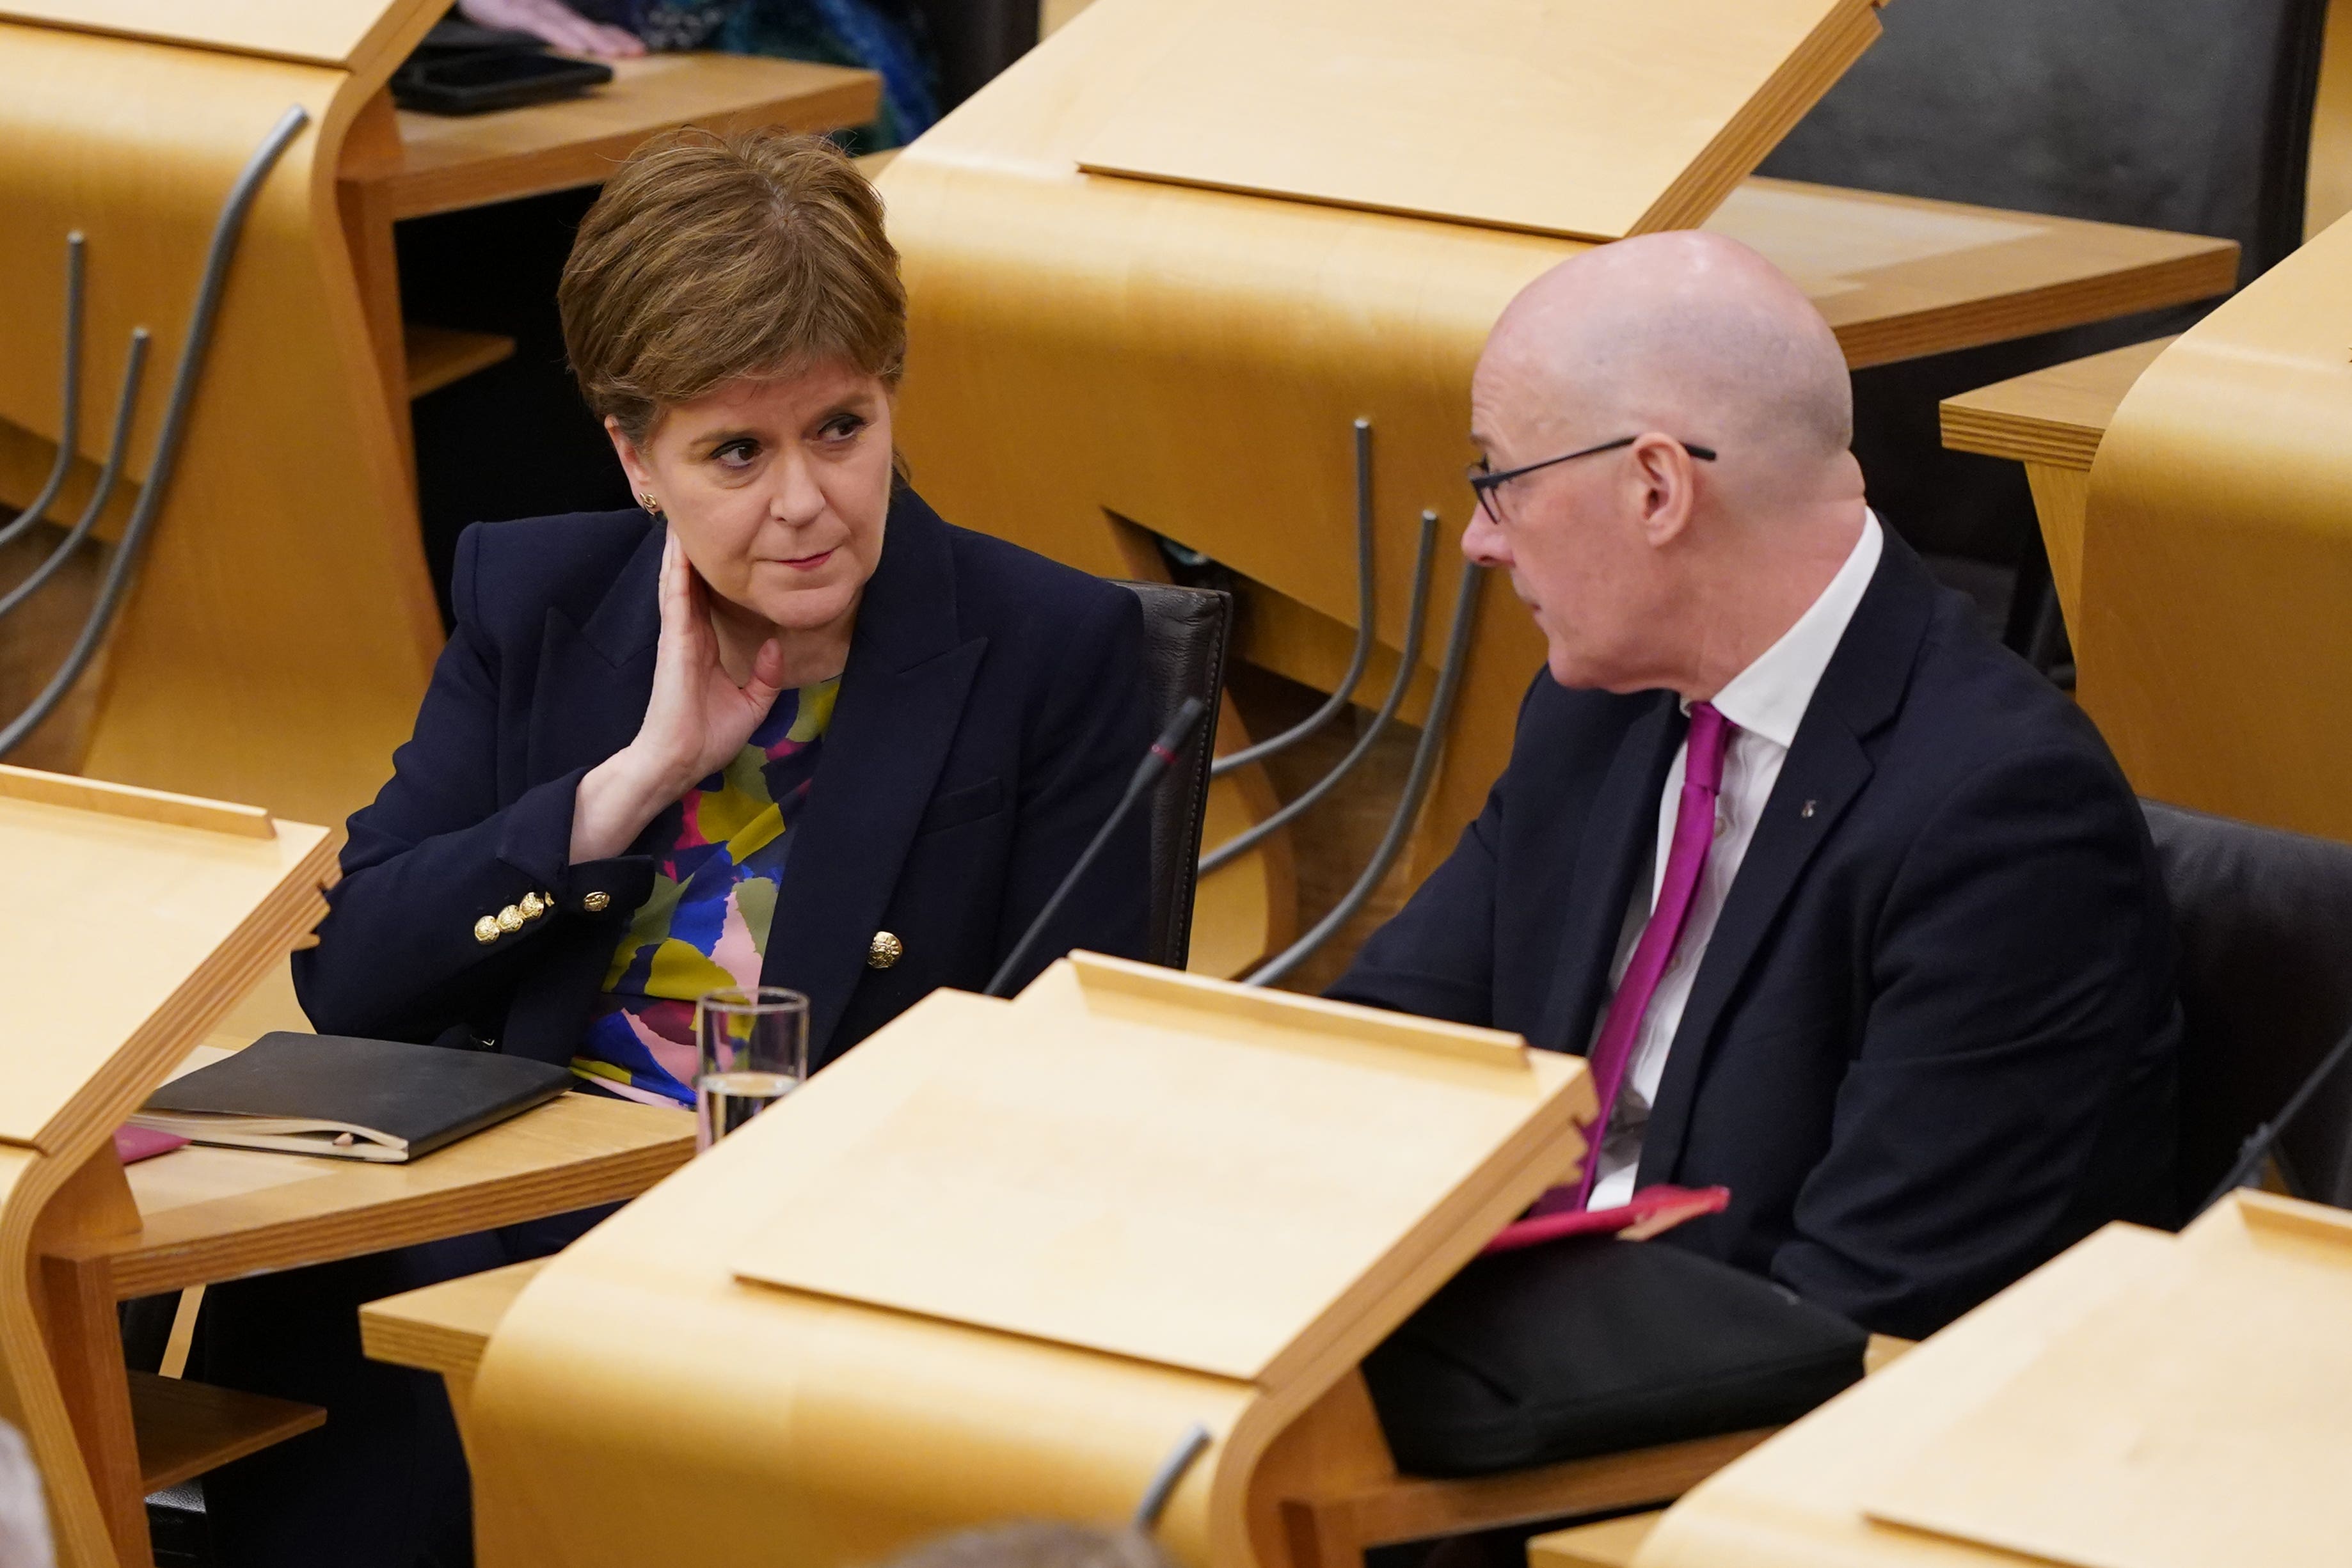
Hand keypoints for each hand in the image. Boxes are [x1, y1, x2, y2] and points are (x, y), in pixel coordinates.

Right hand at [456, 0, 646, 56]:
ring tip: (614, 52)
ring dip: (592, 38)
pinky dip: (559, 36)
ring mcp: (530, 8)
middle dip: (611, 38)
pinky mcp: (512, 12)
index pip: (588, 24)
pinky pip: (539, 24)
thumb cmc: (493, 5)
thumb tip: (575, 48)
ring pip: (566, 23)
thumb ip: (550, 30)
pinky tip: (576, 48)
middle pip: (583, 24)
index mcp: (551, 12)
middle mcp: (546, 8)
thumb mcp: (523, 18)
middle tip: (636, 52)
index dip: (615, 34)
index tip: (639, 48)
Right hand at [570, 532, 785, 862]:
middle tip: (699, 514)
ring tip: (684, 515)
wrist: (679, 761)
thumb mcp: (752, 704)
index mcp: (703, 647)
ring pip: (678, 582)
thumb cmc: (708, 737)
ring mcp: (678, 637)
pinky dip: (676, 571)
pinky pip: (676, 598)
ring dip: (679, 550)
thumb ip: (766, 674)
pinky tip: (678, 547)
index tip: (722, 544)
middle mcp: (688, 636)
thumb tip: (778, 644)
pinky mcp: (674, 642)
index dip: (712, 572)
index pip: (708, 599)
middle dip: (692, 551)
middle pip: (691, 583)